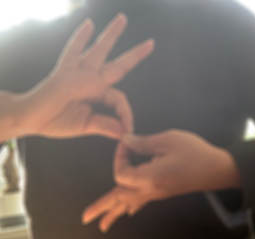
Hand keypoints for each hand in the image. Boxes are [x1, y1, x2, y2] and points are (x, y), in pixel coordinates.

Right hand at [13, 14, 153, 138]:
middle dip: (135, 54)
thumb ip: (105, 126)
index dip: (126, 114)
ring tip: (123, 18)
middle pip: (119, 65)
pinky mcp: (63, 72)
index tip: (128, 130)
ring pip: (99, 51)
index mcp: (98, 94)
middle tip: (151, 43)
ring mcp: (78, 73)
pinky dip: (81, 38)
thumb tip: (125, 132)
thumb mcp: (86, 125)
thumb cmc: (56, 121)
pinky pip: (73, 51)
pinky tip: (89, 24)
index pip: (120, 99)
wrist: (31, 118)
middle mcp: (91, 80)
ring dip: (111, 35)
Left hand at [82, 130, 240, 231]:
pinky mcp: (164, 192)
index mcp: (150, 178)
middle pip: (119, 200)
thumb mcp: (169, 140)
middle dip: (101, 208)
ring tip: (101, 224)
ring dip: (114, 213)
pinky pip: (142, 203)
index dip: (119, 157)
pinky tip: (129, 212)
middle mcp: (151, 190)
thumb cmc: (196, 153)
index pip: (120, 173)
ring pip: (129, 205)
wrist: (219, 169)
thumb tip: (126, 141)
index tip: (128, 142)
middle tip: (84, 219)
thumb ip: (144, 142)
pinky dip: (131, 208)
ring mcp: (157, 193)